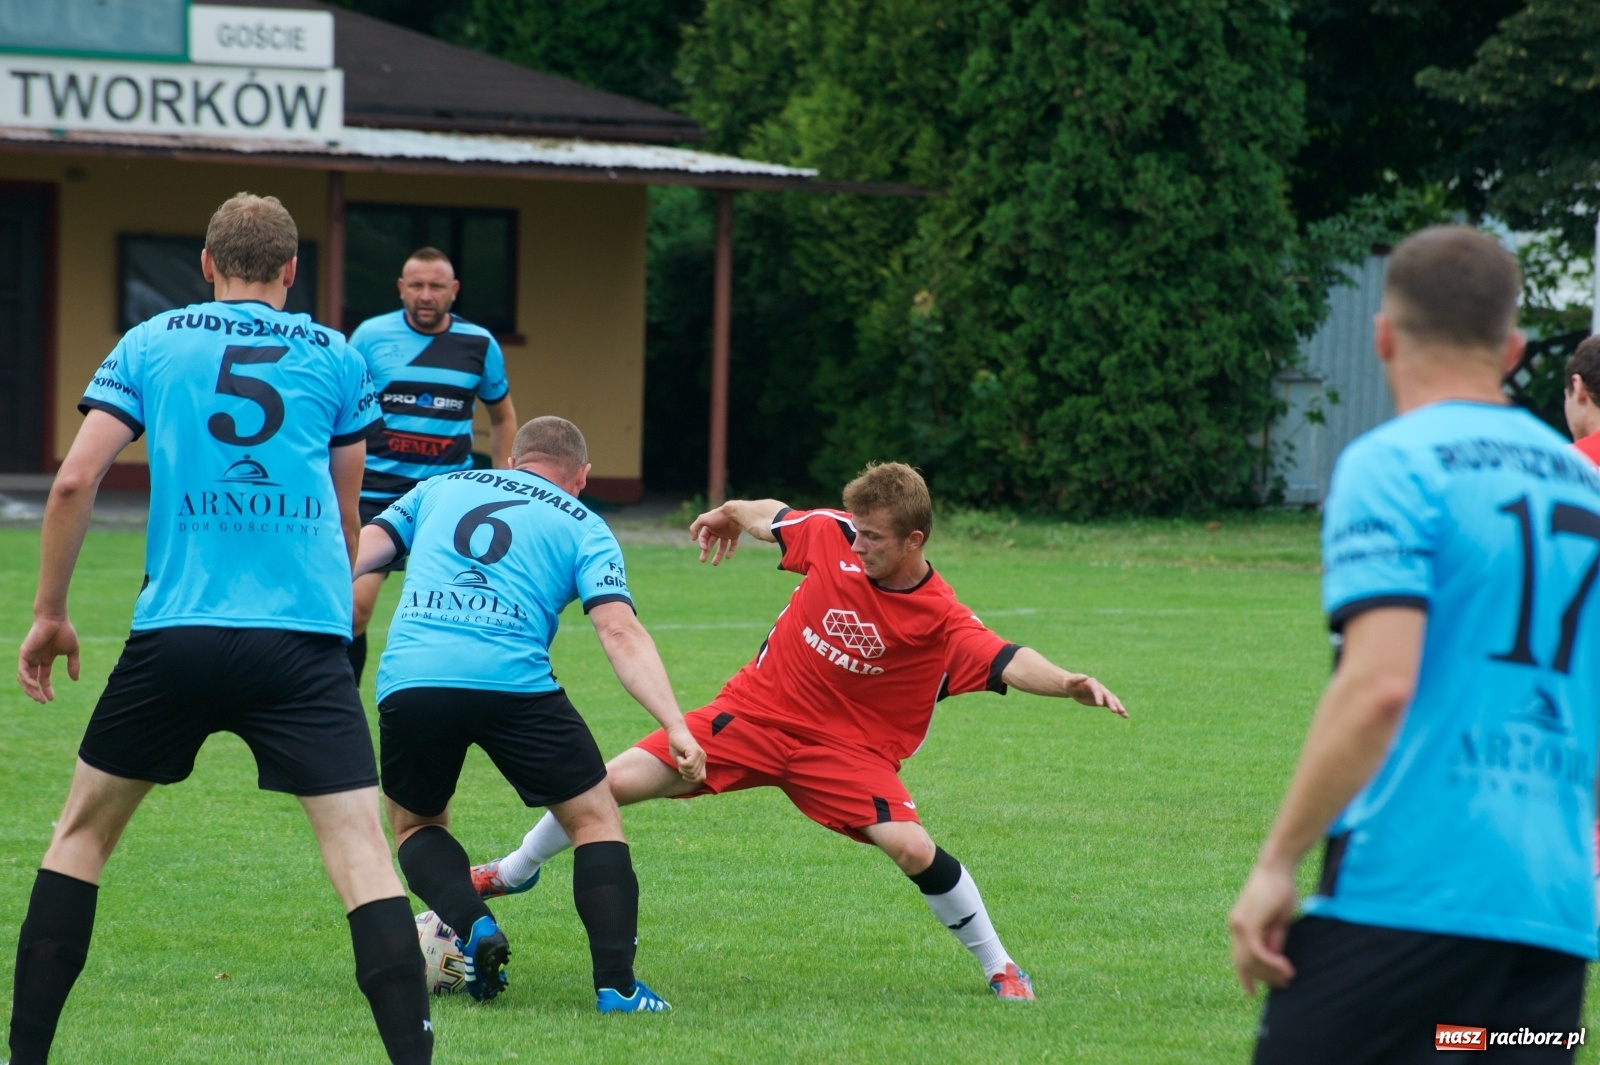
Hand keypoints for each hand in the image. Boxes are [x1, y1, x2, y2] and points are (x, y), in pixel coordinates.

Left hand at [17, 616, 80, 703]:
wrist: (55, 619)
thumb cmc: (64, 631)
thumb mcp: (72, 651)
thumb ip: (73, 665)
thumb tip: (75, 679)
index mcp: (45, 660)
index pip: (43, 678)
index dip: (47, 689)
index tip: (51, 699)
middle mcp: (35, 660)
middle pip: (31, 681)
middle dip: (36, 693)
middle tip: (42, 702)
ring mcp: (28, 657)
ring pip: (24, 678)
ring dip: (30, 689)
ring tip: (38, 697)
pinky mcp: (24, 653)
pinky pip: (22, 671)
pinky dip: (27, 680)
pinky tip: (35, 686)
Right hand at [666, 724, 705, 784]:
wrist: (675, 733)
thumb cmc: (677, 747)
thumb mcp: (682, 762)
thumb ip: (688, 770)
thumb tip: (690, 779)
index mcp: (701, 761)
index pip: (701, 778)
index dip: (691, 780)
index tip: (684, 775)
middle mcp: (703, 758)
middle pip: (695, 776)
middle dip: (684, 773)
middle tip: (680, 764)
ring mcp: (700, 754)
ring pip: (691, 770)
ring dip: (682, 767)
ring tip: (680, 759)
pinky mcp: (695, 751)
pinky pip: (688, 764)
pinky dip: (681, 762)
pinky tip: (680, 756)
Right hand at [690, 506, 741, 565]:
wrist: (733, 513)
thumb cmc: (717, 516)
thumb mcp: (702, 519)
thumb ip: (694, 527)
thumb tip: (693, 539)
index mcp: (709, 527)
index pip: (703, 538)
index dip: (702, 544)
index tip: (704, 548)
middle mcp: (717, 531)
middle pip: (711, 544)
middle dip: (706, 552)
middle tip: (702, 561)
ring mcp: (726, 533)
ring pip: (722, 546)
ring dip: (718, 555)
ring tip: (714, 564)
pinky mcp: (735, 535)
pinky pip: (733, 545)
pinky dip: (731, 551)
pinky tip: (727, 557)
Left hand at [1064, 673, 1126, 717]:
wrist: (1073, 687)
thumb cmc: (1070, 684)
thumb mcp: (1070, 682)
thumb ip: (1076, 678)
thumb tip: (1085, 676)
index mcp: (1092, 683)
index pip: (1097, 689)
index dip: (1099, 696)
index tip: (1099, 704)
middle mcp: (1100, 688)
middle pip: (1107, 695)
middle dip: (1111, 703)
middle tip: (1115, 711)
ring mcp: (1102, 694)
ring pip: (1112, 700)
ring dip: (1118, 706)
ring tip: (1124, 713)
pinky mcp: (1103, 700)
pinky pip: (1112, 705)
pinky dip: (1118, 710)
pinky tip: (1124, 716)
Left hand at [1228, 864, 1298, 994]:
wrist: (1277, 868)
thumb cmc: (1280, 890)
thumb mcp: (1278, 921)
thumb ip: (1273, 940)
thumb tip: (1273, 959)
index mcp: (1240, 926)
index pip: (1238, 958)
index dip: (1245, 977)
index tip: (1252, 993)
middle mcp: (1235, 926)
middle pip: (1244, 963)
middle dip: (1264, 977)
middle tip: (1284, 984)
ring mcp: (1238, 924)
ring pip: (1250, 960)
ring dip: (1269, 972)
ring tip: (1288, 976)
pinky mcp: (1246, 923)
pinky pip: (1256, 952)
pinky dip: (1270, 962)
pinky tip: (1284, 966)